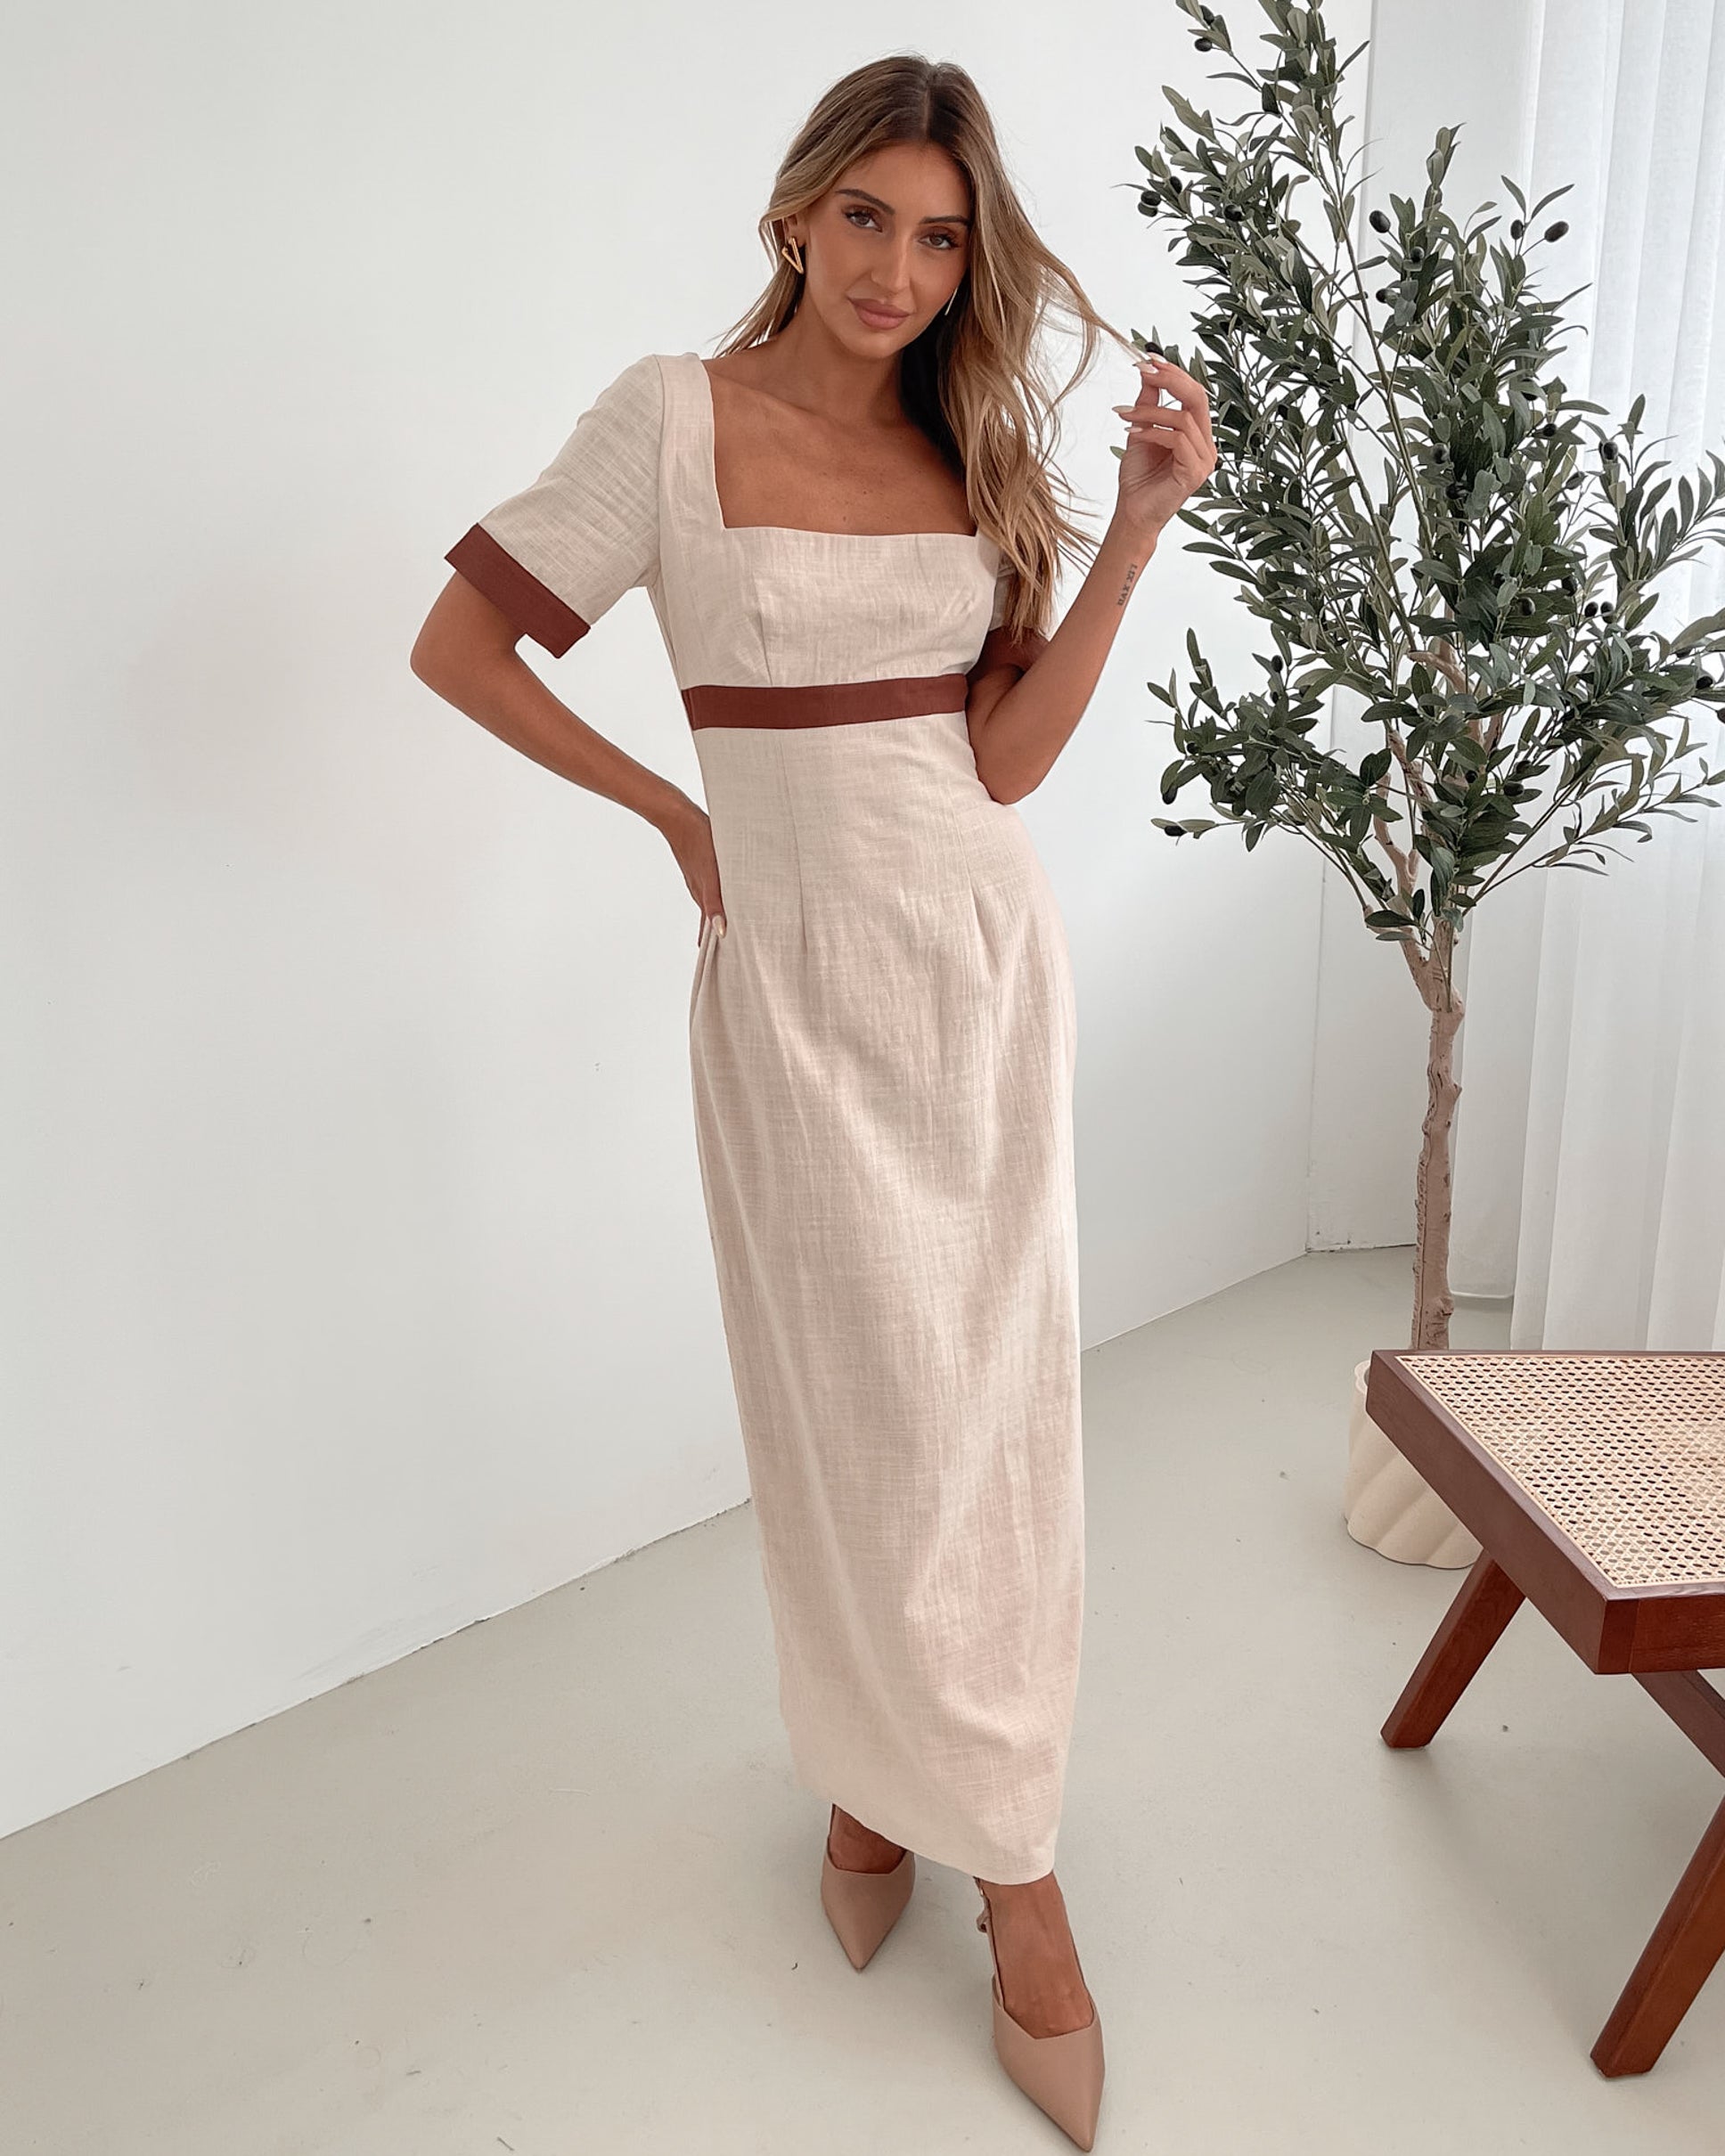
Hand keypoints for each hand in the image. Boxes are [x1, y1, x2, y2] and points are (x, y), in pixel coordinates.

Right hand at [661, 796, 725, 940]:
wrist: (677, 816)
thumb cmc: (698, 841)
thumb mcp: (711, 876)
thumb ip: (716, 903)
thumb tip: (720, 931)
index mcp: (704, 896)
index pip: (709, 929)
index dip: (715, 945)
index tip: (724, 962)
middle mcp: (700, 890)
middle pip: (709, 920)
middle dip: (718, 935)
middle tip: (728, 952)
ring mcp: (698, 878)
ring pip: (710, 904)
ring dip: (718, 918)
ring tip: (727, 929)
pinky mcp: (699, 865)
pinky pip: (710, 889)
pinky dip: (717, 900)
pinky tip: (722, 895)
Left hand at [1111, 352, 1216, 543]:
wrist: (1132, 514)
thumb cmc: (1139, 477)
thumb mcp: (1141, 430)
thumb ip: (1149, 402)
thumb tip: (1149, 368)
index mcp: (1198, 433)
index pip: (1194, 394)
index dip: (1173, 373)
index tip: (1148, 359)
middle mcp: (1207, 445)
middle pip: (1198, 398)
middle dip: (1171, 379)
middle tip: (1144, 368)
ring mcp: (1205, 460)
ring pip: (1183, 418)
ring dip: (1150, 413)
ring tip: (1124, 416)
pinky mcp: (1195, 473)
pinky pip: (1178, 440)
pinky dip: (1153, 432)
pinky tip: (1132, 435)